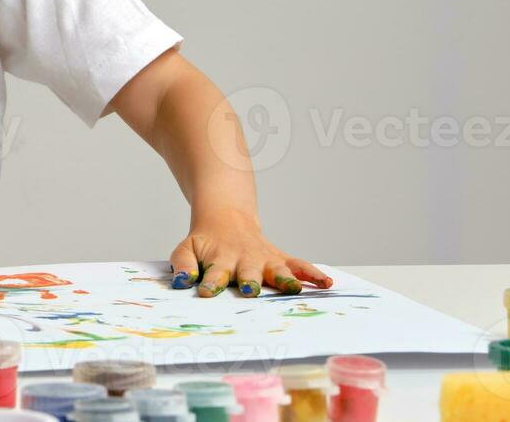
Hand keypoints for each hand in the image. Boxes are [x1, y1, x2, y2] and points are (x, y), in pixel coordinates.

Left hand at [169, 208, 332, 297]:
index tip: (206, 291)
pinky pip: (300, 265)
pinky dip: (313, 274)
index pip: (214, 273)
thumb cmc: (206, 243)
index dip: (210, 282)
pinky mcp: (282, 260)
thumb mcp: (186, 249)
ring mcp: (266, 260)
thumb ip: (182, 265)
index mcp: (221, 261)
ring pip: (278, 270)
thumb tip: (182, 282)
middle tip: (250, 290)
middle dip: (250, 282)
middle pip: (249, 273)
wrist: (226, 219)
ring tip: (295, 289)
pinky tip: (326, 283)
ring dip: (285, 279)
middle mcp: (246, 261)